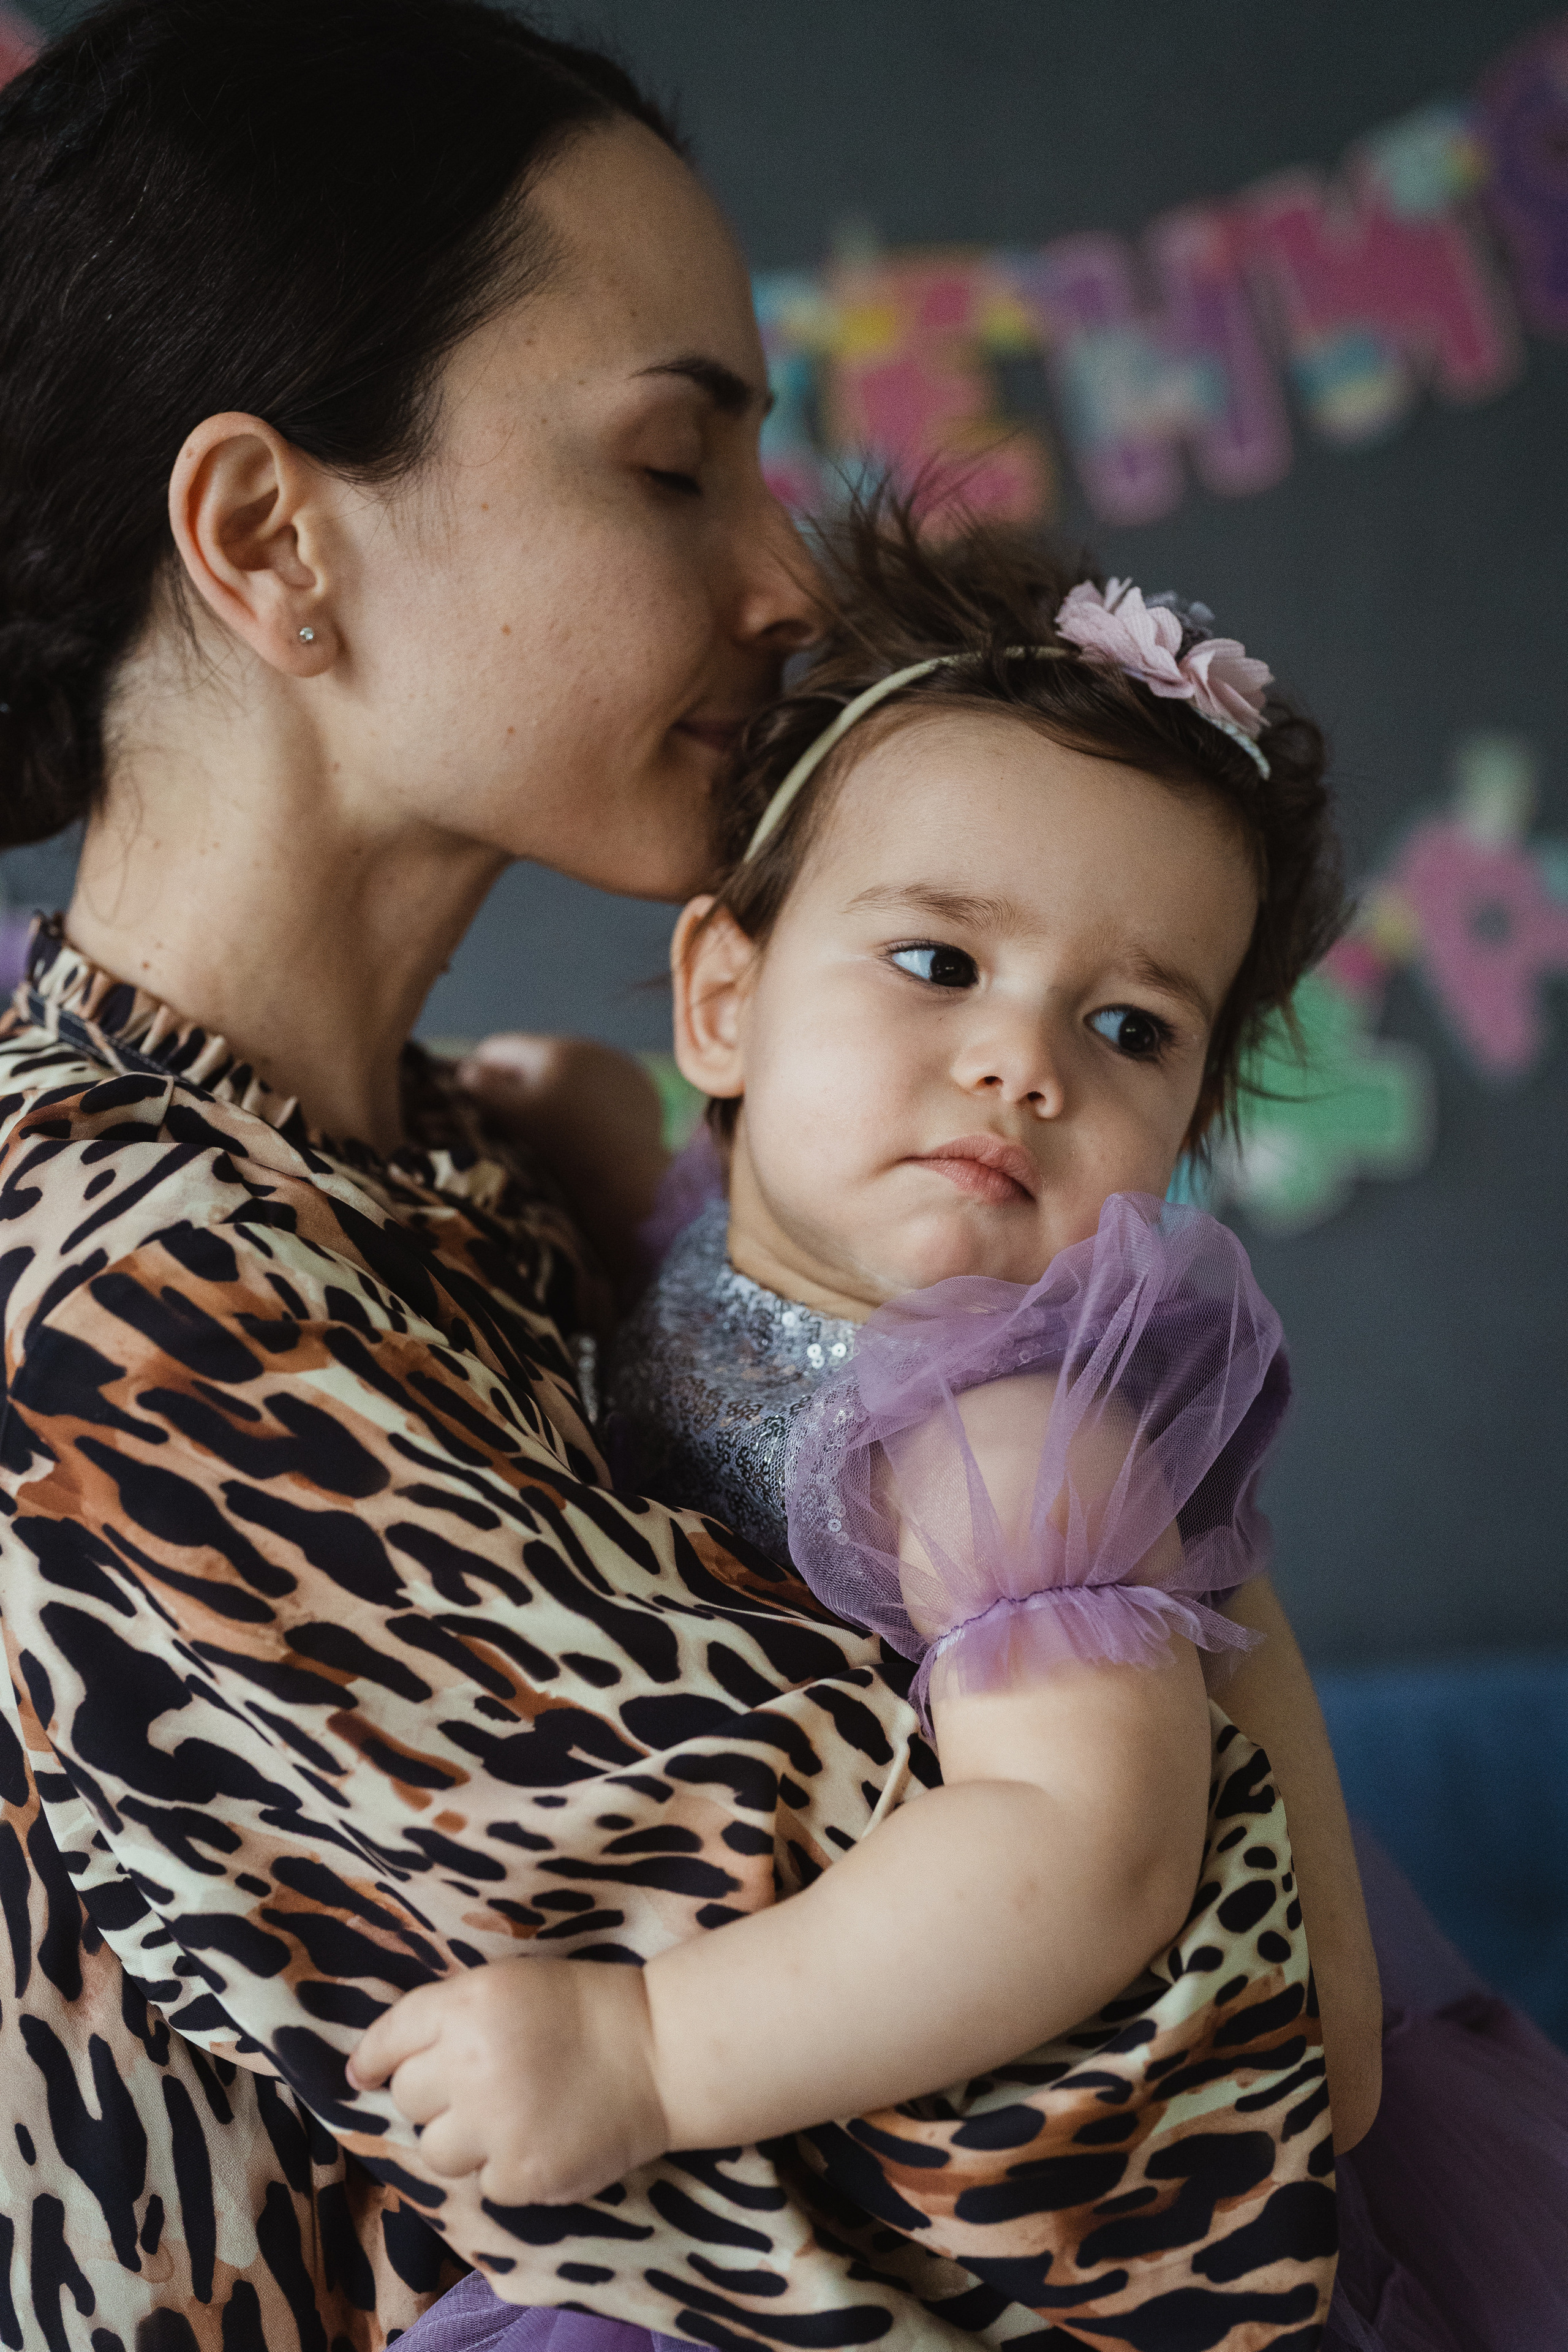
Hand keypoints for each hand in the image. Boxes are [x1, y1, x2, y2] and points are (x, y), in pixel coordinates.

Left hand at [348, 1958, 671, 2205]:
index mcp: (468, 2003)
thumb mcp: (512, 1985)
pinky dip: (505, 2170)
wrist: (660, 2051)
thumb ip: (451, 2016)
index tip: (365, 2076)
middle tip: (479, 2089)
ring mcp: (494, 2123)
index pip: (390, 2037)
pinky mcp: (519, 2174)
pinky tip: (539, 2141)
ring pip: (433, 2150)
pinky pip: (482, 2184)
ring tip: (507, 2121)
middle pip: (408, 2098)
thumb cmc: (585, 2009)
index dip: (373, 2059)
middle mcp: (470, 2061)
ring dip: (462, 2141)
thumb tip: (376, 2064)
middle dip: (435, 2096)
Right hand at [458, 1034, 668, 1290]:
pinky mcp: (641, 1087)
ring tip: (552, 1124)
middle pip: (537, 1057)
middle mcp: (586, 1046)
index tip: (473, 1099)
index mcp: (550, 1049)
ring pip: (572, 1070)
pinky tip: (588, 1128)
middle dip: (522, 1080)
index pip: (498, 1048)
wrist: (628, 1176)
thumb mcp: (514, 1117)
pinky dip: (593, 1102)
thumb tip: (466, 1070)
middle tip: (512, 1117)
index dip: (479, 1073)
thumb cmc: (563, 1148)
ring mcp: (618, 1065)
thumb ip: (484, 1089)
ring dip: (558, 1088)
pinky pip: (605, 1086)